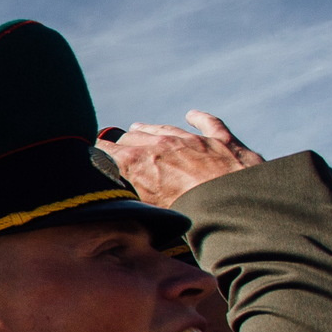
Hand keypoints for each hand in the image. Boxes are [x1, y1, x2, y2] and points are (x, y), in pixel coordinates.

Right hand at [100, 110, 263, 207]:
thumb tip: (116, 199)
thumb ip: (131, 197)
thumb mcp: (149, 212)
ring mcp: (193, 139)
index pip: (108, 150)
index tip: (94, 154)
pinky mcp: (222, 140)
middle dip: (124, 141)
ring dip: (149, 128)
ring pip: (164, 127)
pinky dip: (198, 118)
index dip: (100, 152)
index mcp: (138, 163)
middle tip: (119, 147)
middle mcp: (161, 144)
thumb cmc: (191, 217)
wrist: (237, 207)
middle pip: (133, 136)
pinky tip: (192, 114)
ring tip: (138, 127)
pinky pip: (208, 122)